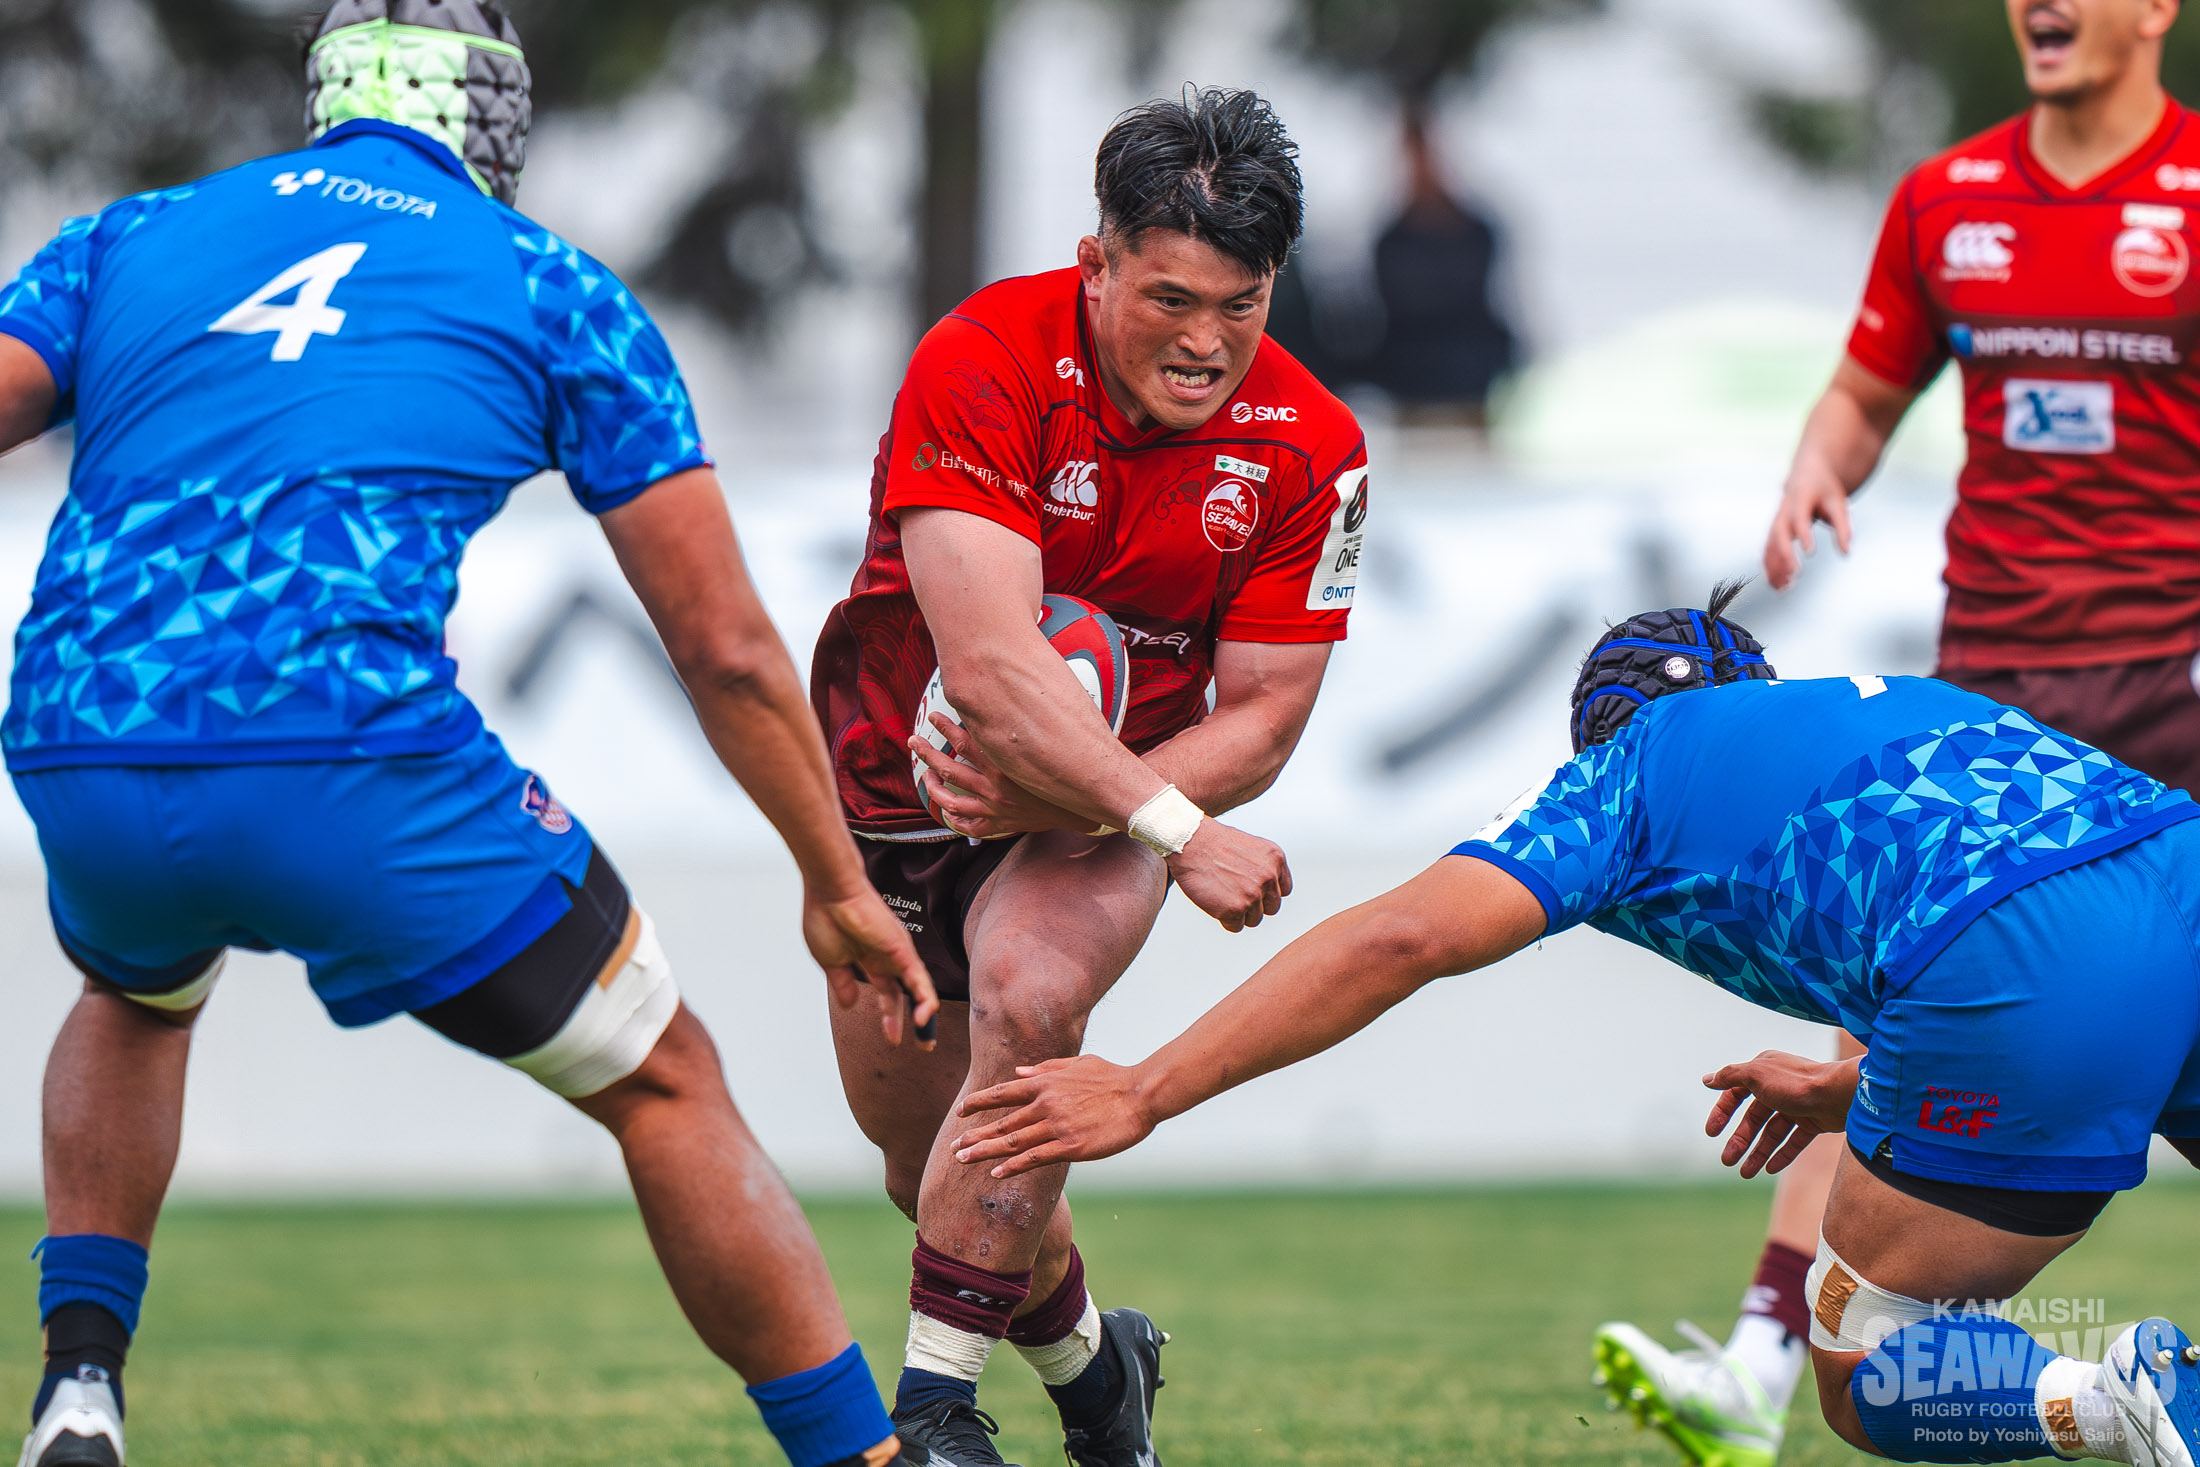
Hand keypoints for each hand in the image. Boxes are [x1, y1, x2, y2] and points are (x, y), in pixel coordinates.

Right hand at [803, 886, 938, 1049]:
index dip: (891, 1016)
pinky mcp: (901, 949)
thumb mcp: (830, 962)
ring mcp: (896, 954)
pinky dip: (924, 998)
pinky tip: (925, 1017)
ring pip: (918, 989)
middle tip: (923, 1045)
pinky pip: (918, 978)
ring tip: (927, 1041)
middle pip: (905, 995)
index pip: (887, 994)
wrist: (829, 892)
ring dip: (924, 1015)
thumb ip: (842, 984)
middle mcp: (886, 958)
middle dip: (912, 1021)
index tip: (893, 1040)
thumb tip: (851, 1005)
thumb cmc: (825, 919)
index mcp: (868, 961)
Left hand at [910, 716, 1091, 838]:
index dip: (946, 727)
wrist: (1079, 808)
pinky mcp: (998, 825)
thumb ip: (1022, 727)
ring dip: (932, 786)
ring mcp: (994, 809)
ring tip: (924, 775)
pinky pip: (968, 825)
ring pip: (950, 800)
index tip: (934, 716)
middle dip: (927, 752)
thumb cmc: (1061, 773)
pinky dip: (954, 819)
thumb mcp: (1042, 746)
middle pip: (949, 769)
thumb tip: (1011, 698)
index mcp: (1005, 765)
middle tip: (914, 741)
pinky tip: (945, 809)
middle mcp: (995, 788)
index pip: (966, 741)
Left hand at [951, 1055, 1156, 1176]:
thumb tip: (1018, 1074)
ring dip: (984, 1152)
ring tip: (963, 1160)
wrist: (1141, 1094)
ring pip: (1012, 1142)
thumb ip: (1045, 1069)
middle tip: (953, 1147)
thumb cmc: (1112, 1077)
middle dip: (973, 1135)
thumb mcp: (1076, 1063)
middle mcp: (1045, 1104)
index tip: (960, 1112)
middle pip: (1001, 1122)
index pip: (1002, 1093)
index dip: (977, 1103)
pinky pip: (1034, 1159)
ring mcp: (1056, 1126)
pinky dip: (1013, 1167)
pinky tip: (996, 1174)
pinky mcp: (1070, 1146)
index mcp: (1045, 1082)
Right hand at [1167, 818, 1290, 931]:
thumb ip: (1264, 867)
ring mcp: (1252, 895)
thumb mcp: (1252, 847)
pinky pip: (1236, 926)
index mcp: (1275, 859)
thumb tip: (1266, 887)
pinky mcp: (1235, 909)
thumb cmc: (1214, 842)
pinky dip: (1225, 919)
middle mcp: (1268, 877)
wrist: (1191, 841)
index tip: (1253, 889)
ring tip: (1222, 895)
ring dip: (1239, 913)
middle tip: (1235, 894)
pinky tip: (1215, 902)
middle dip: (1255, 905)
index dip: (1266, 893)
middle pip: (1271, 908)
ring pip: (1254, 919)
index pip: (1283, 890)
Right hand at [1703, 1050, 1860, 1178]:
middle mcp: (1779, 1087)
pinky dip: (1782, 1154)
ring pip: (1772, 1132)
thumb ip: (1730, 1076)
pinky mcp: (1814, 1122)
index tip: (1712, 1132)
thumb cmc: (1796, 1082)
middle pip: (1754, 1117)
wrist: (1840, 1095)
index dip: (1722, 1113)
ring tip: (1746, 1173)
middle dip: (1740, 1140)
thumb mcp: (1756, 1074)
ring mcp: (1797, 1105)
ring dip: (1758, 1152)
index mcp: (1763, 1072)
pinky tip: (1769, 1169)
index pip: (1736, 1093)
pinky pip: (1793, 1140)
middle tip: (1727, 1161)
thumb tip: (1708, 1079)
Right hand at [1764, 461, 1853, 590]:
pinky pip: (1768, 552)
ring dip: (1774, 567)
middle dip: (1784, 556)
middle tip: (1794, 574)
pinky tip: (1778, 584)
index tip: (1809, 551)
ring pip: (1769, 546)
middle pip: (1778, 535)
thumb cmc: (1824, 489)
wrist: (1806, 474)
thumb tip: (1846, 552)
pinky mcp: (1773, 532)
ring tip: (1785, 587)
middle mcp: (1783, 512)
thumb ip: (1843, 528)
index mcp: (1800, 499)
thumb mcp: (1839, 503)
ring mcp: (1775, 522)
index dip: (1803, 535)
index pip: (1799, 519)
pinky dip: (1771, 568)